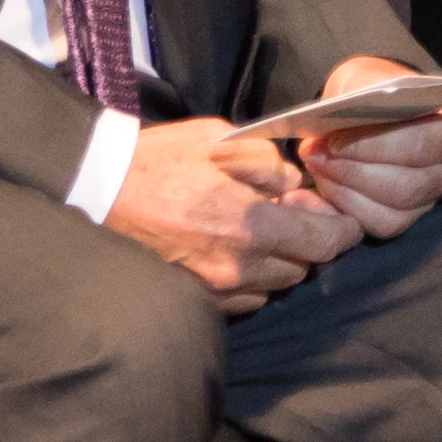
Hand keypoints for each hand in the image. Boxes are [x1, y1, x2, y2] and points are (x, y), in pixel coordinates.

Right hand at [105, 117, 357, 307]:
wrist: (97, 192)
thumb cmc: (159, 160)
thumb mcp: (221, 141)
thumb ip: (268, 164)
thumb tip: (290, 187)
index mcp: (250, 227)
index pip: (325, 244)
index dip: (344, 232)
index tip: (345, 221)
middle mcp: (237, 268)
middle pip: (301, 269)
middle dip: (308, 244)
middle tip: (294, 217)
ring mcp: (213, 290)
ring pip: (272, 288)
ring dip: (277, 264)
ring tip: (260, 233)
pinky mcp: (193, 299)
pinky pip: (241, 300)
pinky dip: (249, 280)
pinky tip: (233, 251)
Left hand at [289, 57, 441, 241]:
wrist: (377, 108)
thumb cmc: (376, 93)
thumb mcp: (371, 79)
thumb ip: (362, 95)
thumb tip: (341, 119)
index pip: (421, 144)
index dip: (375, 146)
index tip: (333, 140)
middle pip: (406, 185)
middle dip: (353, 172)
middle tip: (314, 154)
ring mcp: (432, 198)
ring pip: (392, 209)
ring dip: (345, 189)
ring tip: (316, 165)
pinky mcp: (408, 219)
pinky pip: (380, 224)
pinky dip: (347, 206)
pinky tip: (326, 184)